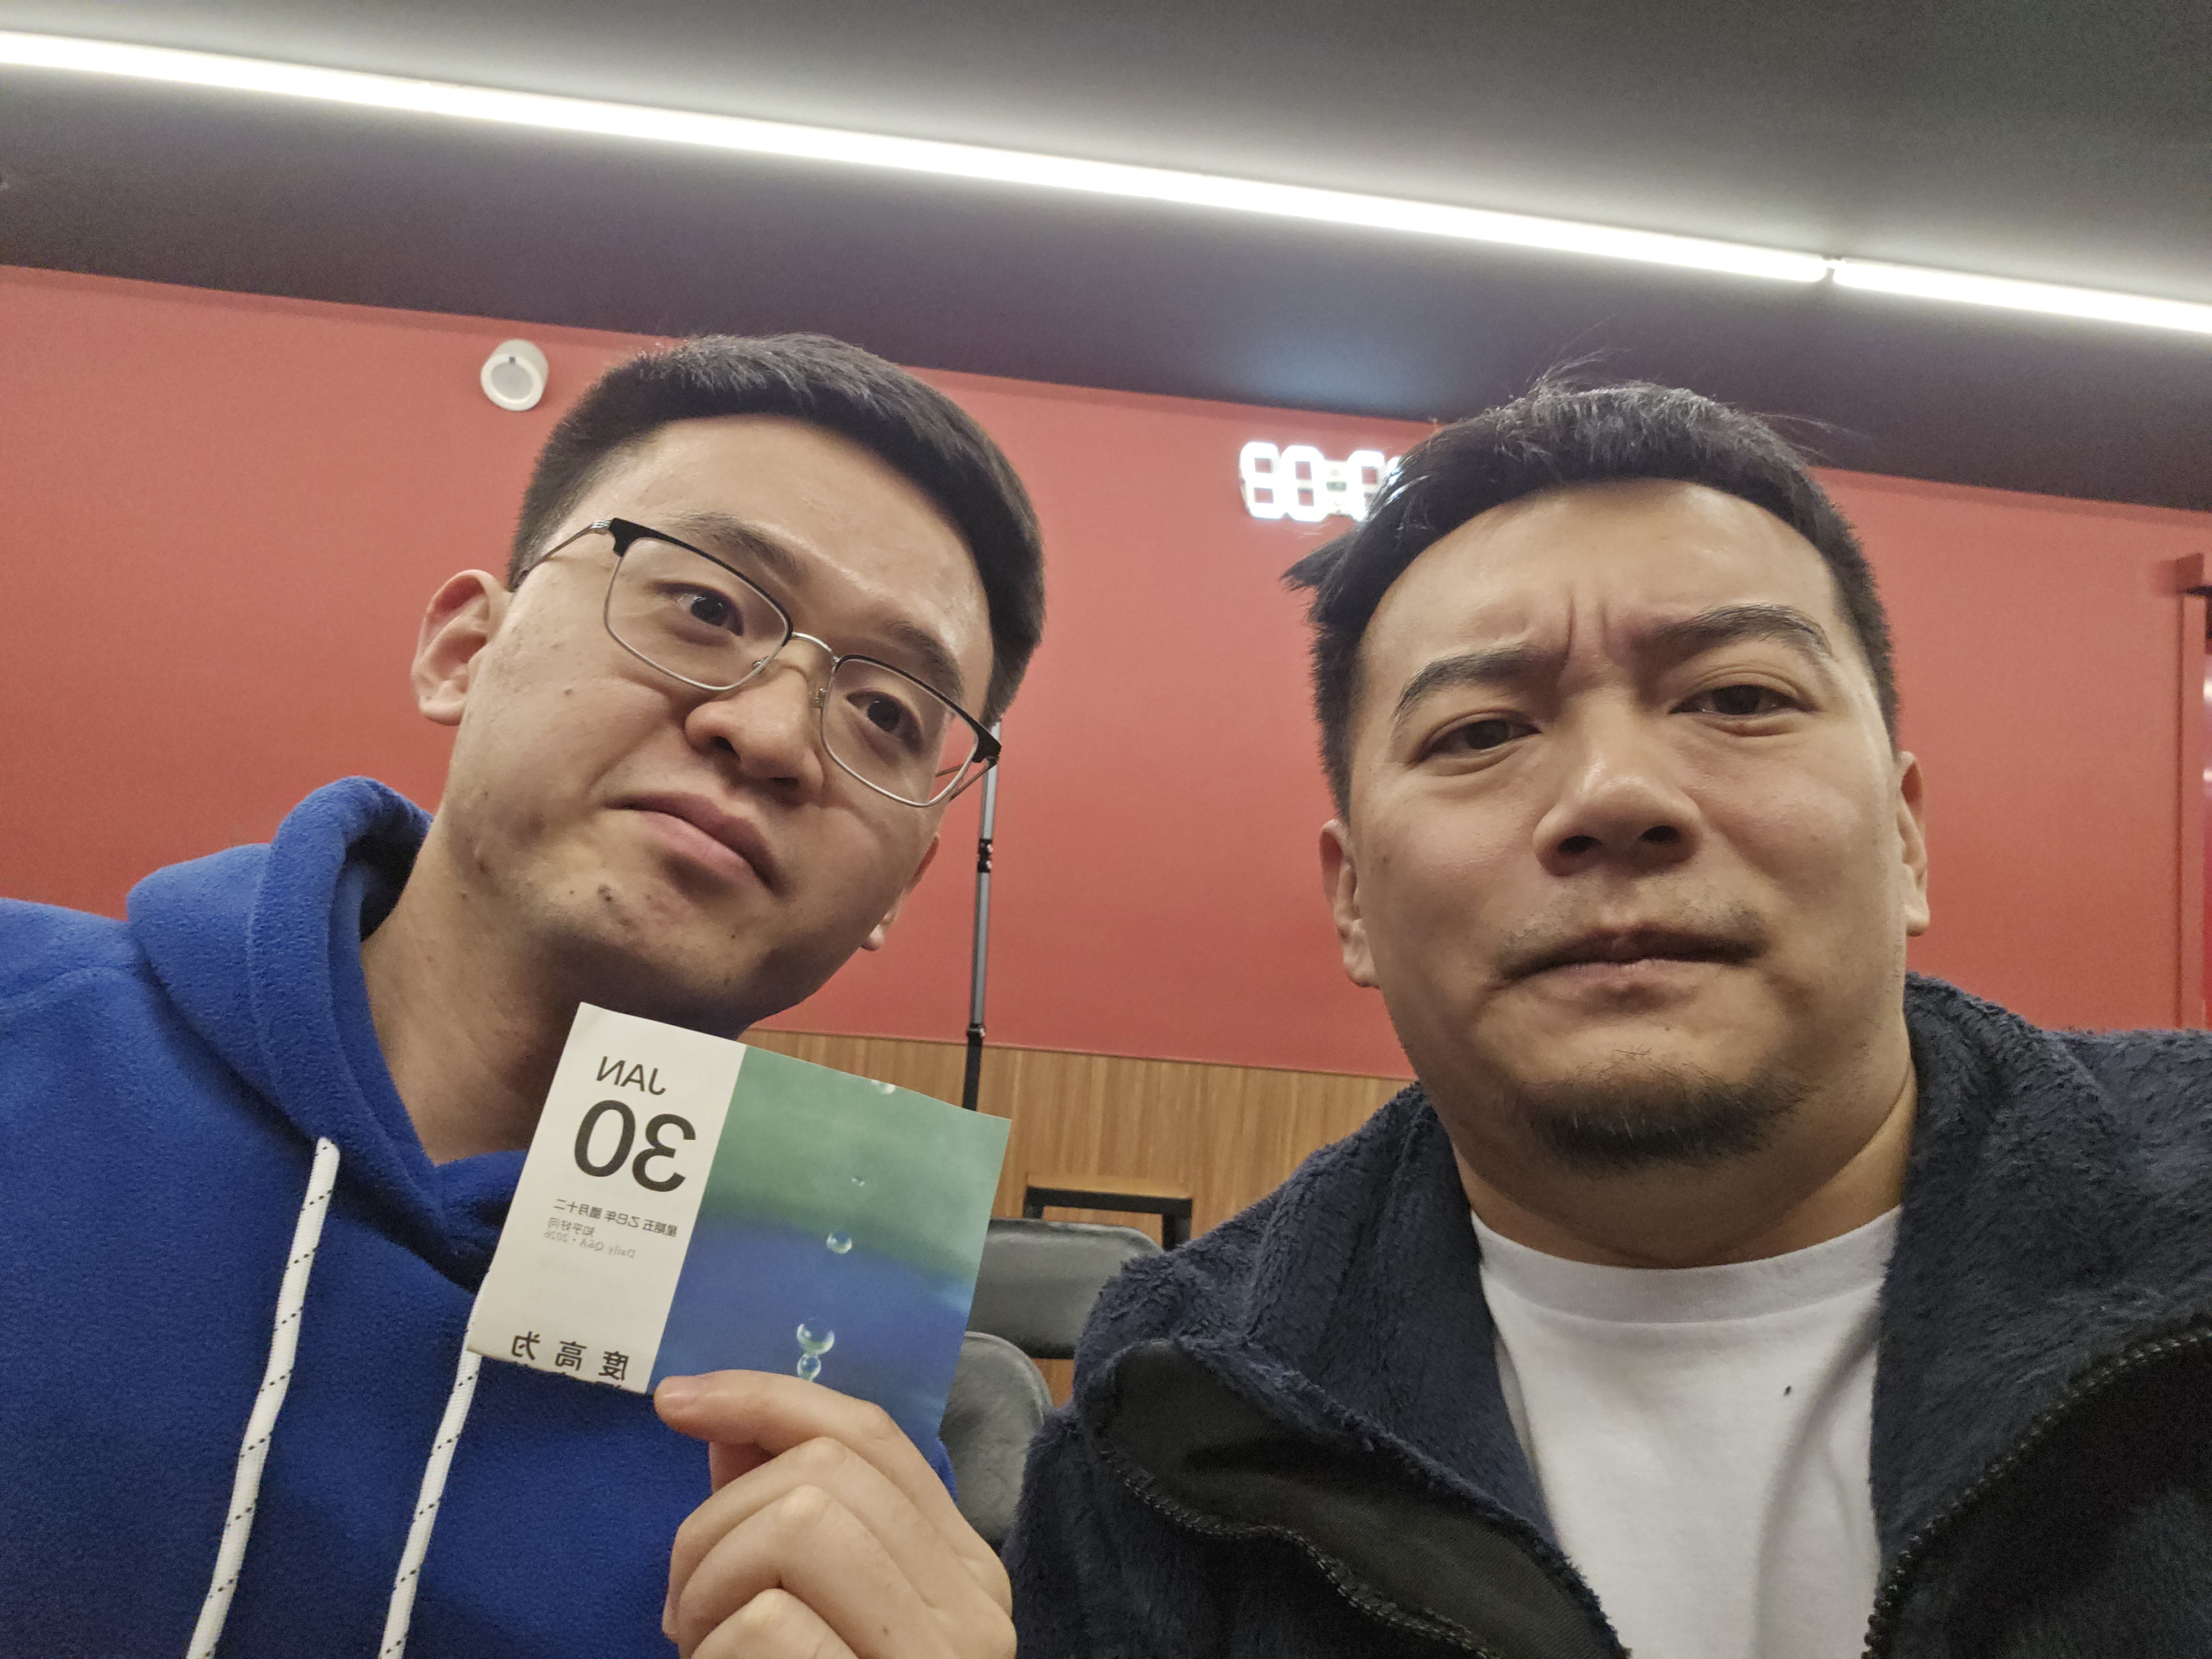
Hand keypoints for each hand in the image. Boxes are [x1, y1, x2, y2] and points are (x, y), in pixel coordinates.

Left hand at [655, 1371, 1014, 1658]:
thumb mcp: (814, 1610)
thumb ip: (782, 1523)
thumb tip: (727, 1426)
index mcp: (961, 1566)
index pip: (873, 1435)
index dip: (767, 1398)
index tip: (678, 1400)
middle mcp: (974, 1598)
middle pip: (823, 1471)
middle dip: (716, 1523)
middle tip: (685, 1607)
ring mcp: (946, 1651)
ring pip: (799, 1523)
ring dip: (710, 1583)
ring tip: (702, 1645)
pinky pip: (770, 1623)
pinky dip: (716, 1651)